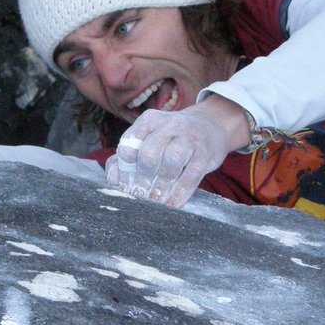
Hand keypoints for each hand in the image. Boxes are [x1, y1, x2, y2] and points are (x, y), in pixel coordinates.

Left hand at [105, 95, 250, 206]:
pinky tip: (172, 204)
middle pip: (149, 153)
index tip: (125, 186)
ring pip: (171, 161)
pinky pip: (191, 174)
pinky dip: (180, 192)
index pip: (129, 145)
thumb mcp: (149, 138)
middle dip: (142, 179)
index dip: (124, 169)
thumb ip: (126, 155)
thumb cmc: (171, 137)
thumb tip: (114, 180)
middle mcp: (169, 125)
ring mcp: (189, 138)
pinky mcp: (205, 153)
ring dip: (161, 185)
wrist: (211, 126)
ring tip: (155, 201)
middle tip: (140, 196)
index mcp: (149, 120)